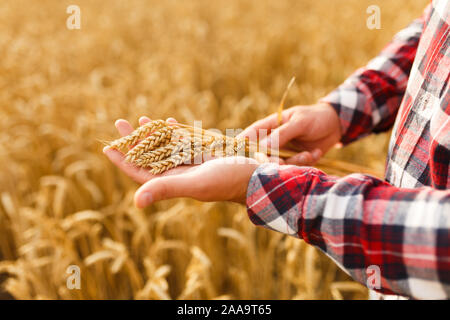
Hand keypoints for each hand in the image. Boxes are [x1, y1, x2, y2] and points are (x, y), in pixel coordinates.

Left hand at [103, 117, 259, 207]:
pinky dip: (175, 132)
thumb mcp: (195, 184)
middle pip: (149, 156)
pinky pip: (184, 142)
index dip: (123, 160)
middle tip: (120, 123)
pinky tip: (170, 122)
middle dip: (134, 141)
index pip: (140, 172)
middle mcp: (179, 174)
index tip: (108, 147)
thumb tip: (135, 202)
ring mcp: (191, 163)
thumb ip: (166, 189)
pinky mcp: (203, 155)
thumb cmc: (227, 181)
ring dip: (152, 134)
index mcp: (173, 183)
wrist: (255, 176)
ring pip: (165, 147)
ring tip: (141, 119)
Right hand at [240, 102, 341, 164]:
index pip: (251, 134)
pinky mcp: (295, 161)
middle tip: (283, 163)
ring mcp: (284, 152)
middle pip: (263, 155)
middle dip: (273, 161)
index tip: (236, 155)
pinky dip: (306, 162)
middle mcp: (274, 141)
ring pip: (280, 164)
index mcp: (270, 126)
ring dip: (295, 161)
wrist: (335, 125)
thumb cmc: (315, 117)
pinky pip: (294, 167)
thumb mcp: (299, 122)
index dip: (242, 144)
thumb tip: (263, 146)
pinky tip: (315, 153)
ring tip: (309, 153)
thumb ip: (282, 134)